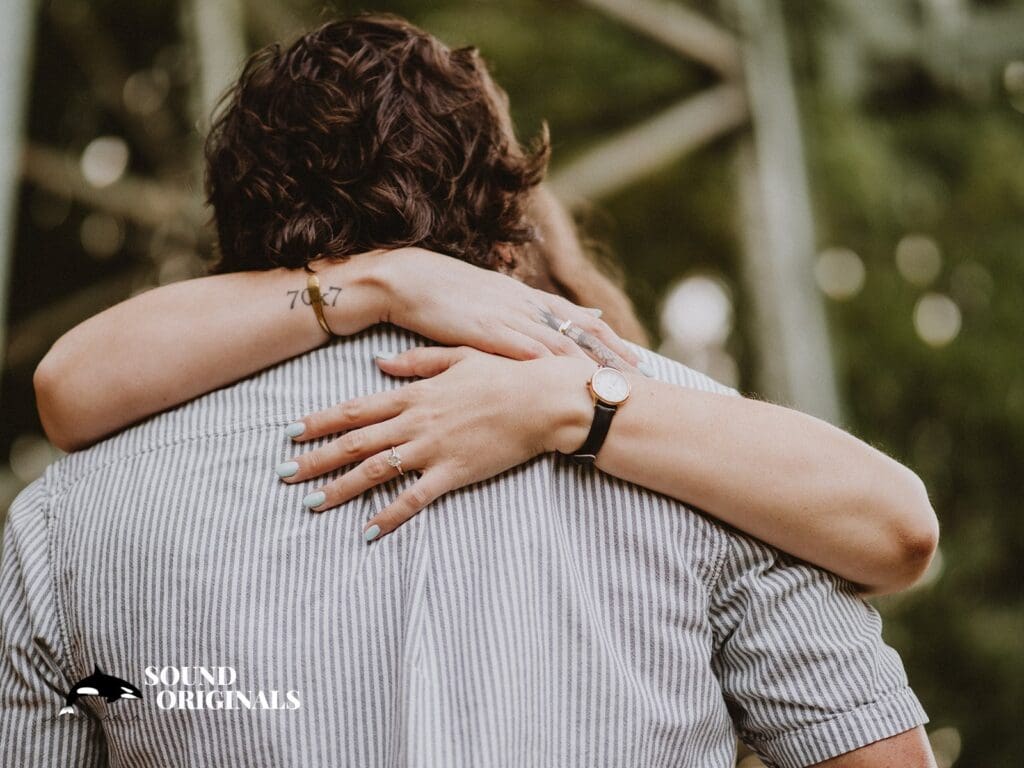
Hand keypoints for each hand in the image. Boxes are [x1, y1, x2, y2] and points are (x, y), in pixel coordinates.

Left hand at [278, 347, 595, 539]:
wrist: (542, 400)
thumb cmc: (505, 374)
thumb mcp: (458, 356)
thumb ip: (417, 362)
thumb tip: (378, 363)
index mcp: (415, 394)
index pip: (356, 408)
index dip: (320, 421)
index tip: (292, 432)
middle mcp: (416, 422)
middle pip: (355, 441)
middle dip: (316, 458)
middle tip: (283, 473)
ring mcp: (433, 449)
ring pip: (376, 470)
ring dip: (341, 488)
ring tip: (311, 503)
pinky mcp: (454, 473)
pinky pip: (415, 498)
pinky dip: (390, 516)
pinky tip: (368, 531)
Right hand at [355, 247, 640, 369]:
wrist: (405, 279)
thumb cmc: (441, 292)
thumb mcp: (486, 299)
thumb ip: (513, 312)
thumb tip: (536, 326)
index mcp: (524, 297)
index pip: (576, 317)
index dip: (607, 337)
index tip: (633, 353)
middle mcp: (522, 304)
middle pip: (577, 328)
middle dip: (610, 351)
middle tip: (639, 370)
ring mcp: (504, 316)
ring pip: (556, 340)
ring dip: (586, 360)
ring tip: (610, 379)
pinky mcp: (482, 329)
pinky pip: (519, 347)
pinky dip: (543, 360)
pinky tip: (562, 374)